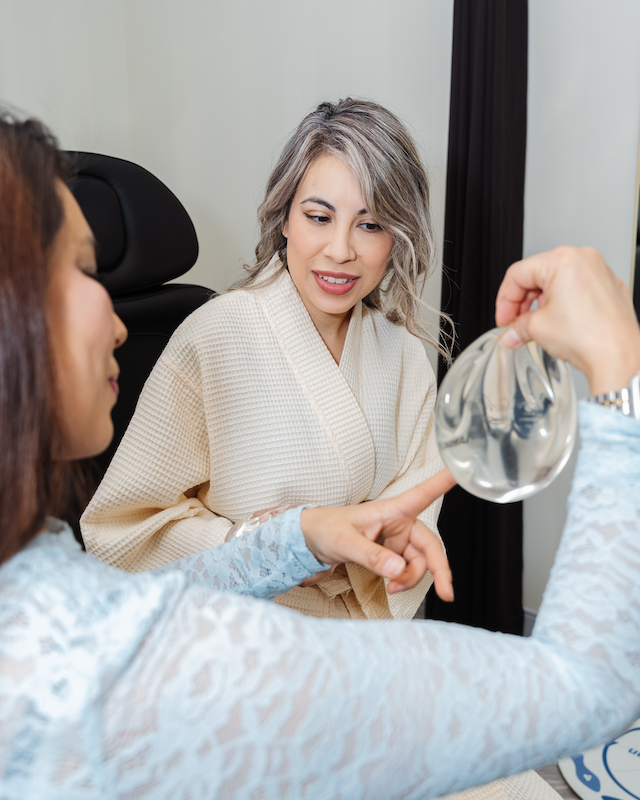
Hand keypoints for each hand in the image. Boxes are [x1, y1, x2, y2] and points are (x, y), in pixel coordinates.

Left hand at [300, 469, 455, 600]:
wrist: (312, 540)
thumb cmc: (327, 528)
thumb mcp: (346, 542)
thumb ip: (372, 556)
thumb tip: (398, 570)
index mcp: (392, 509)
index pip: (423, 494)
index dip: (443, 483)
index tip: (461, 471)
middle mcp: (401, 523)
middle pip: (430, 545)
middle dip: (439, 569)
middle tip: (446, 592)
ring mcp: (398, 540)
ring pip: (420, 563)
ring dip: (412, 579)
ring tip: (392, 586)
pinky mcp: (393, 554)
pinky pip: (409, 570)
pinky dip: (404, 581)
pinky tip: (391, 585)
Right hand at [495, 246, 639, 393]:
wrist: (619, 358)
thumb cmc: (588, 338)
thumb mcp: (538, 329)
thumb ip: (517, 326)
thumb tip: (510, 332)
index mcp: (563, 260)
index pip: (518, 274)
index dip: (504, 299)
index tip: (502, 318)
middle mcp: (584, 259)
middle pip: (538, 274)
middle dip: (522, 302)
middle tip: (514, 323)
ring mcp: (600, 272)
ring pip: (558, 281)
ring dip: (541, 303)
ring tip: (535, 325)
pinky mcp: (610, 288)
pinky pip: (577, 289)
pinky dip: (563, 304)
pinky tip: (556, 323)